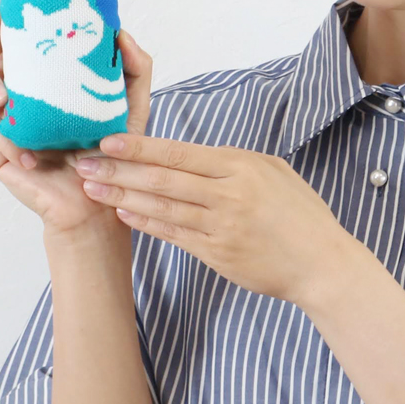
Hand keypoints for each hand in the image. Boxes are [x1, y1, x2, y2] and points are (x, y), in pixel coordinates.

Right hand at [0, 11, 153, 240]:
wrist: (101, 199)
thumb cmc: (114, 148)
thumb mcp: (133, 103)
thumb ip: (135, 66)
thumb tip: (121, 31)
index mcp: (50, 75)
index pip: (26, 40)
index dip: (15, 20)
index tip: (13, 7)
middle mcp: (24, 91)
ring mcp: (6, 118)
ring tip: (4, 99)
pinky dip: (14, 144)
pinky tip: (35, 159)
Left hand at [71, 132, 352, 305]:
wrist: (321, 263)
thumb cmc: (300, 212)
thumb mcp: (273, 171)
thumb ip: (233, 162)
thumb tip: (194, 156)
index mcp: (240, 166)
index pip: (179, 152)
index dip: (140, 146)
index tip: (108, 140)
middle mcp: (227, 194)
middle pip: (162, 178)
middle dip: (119, 169)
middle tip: (83, 163)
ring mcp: (221, 226)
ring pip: (162, 207)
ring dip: (123, 196)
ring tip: (93, 188)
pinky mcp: (217, 254)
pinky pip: (174, 235)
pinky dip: (147, 223)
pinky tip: (124, 212)